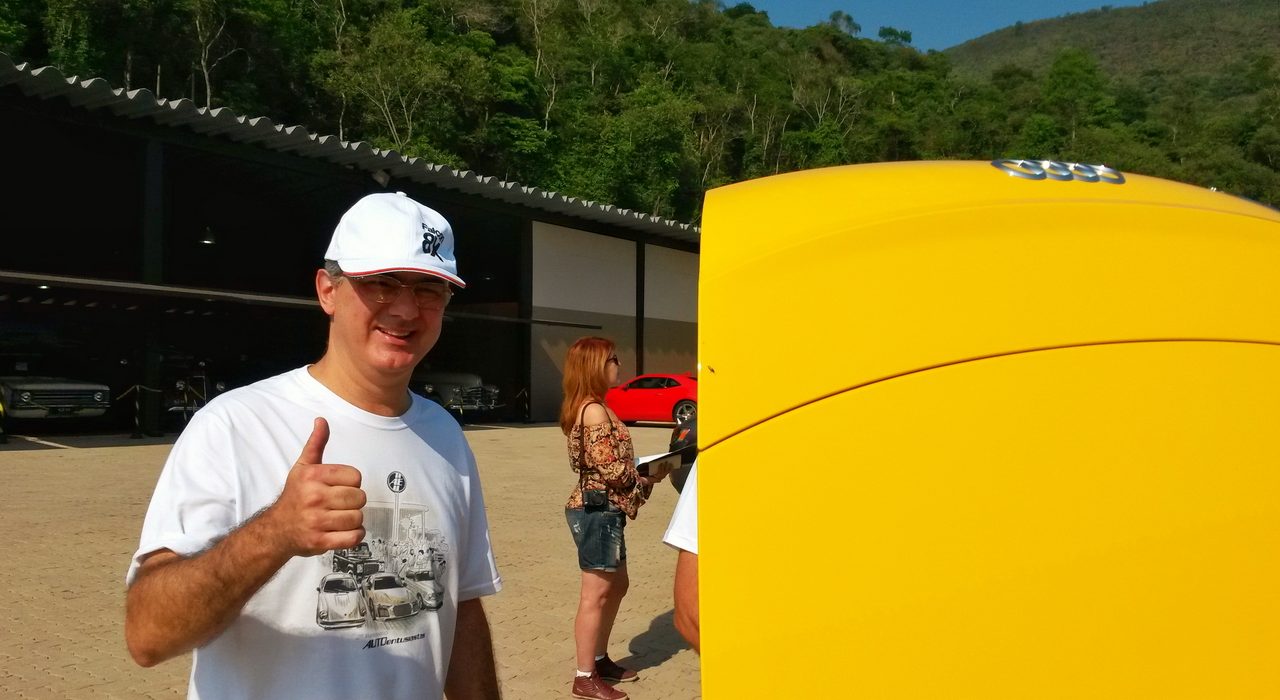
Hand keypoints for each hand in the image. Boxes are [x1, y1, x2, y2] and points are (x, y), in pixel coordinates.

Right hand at [269, 417, 365, 555]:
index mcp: (313, 477)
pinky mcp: (320, 542)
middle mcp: (314, 497)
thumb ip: (316, 444)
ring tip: (340, 517)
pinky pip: (354, 537)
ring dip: (353, 519)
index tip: (340, 486)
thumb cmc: (295, 496)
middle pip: (359, 497)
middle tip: (341, 503)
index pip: (356, 476)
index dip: (352, 482)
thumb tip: (322, 421)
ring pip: (358, 517)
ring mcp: (317, 521)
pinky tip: (344, 530)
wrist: (276, 529)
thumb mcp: (303, 467)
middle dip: (354, 501)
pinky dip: (354, 535)